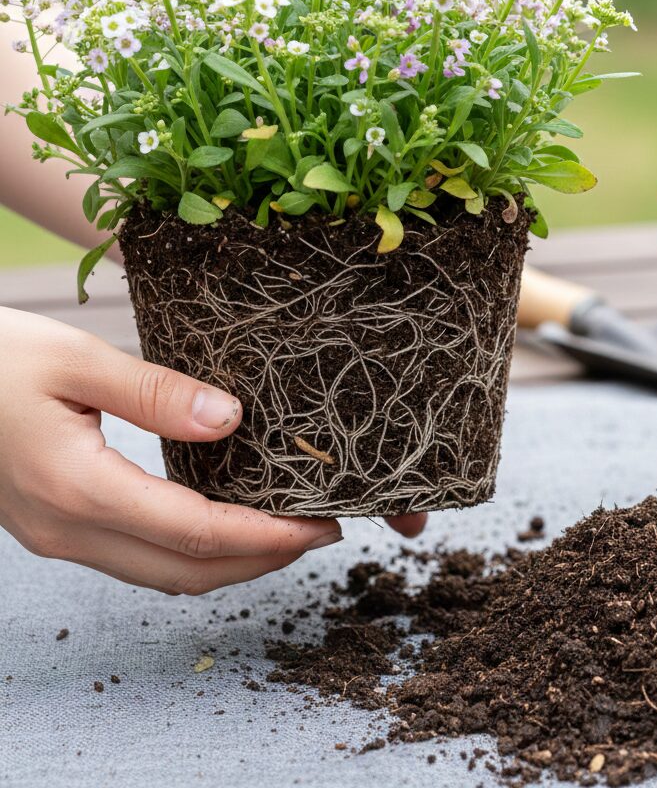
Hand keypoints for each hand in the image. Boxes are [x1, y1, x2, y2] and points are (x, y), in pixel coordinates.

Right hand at [0, 307, 425, 594]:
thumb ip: (156, 392)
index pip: (196, 535)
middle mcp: (68, 530)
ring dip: (232, 562)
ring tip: (287, 530)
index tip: (320, 524)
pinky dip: (195, 551)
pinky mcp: (58, 526)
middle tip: (322, 532)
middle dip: (263, 560)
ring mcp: (58, 536)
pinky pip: (141, 557)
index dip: (266, 537)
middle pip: (186, 573)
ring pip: (163, 574)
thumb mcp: (77, 358)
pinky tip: (227, 522)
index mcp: (77, 489)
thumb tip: (231, 420)